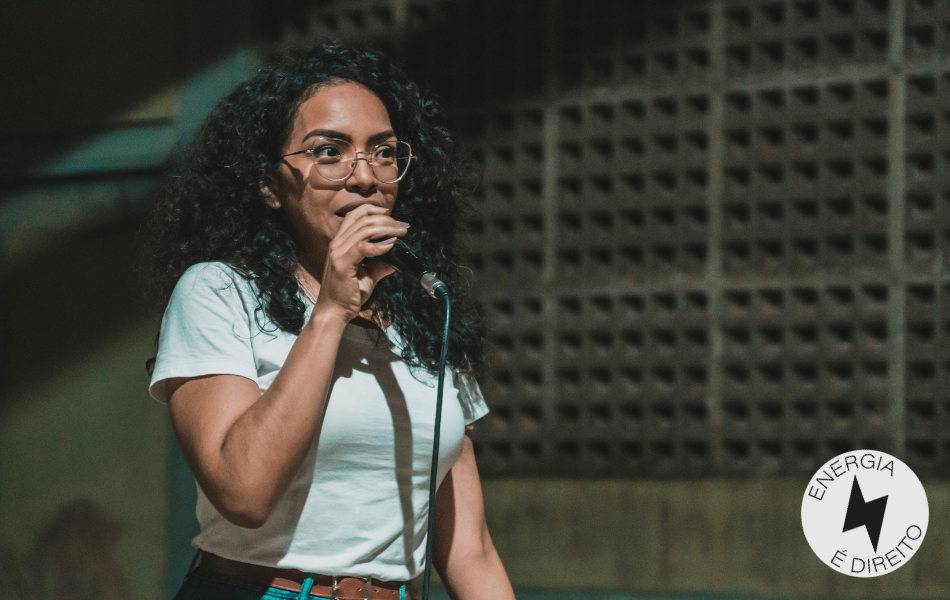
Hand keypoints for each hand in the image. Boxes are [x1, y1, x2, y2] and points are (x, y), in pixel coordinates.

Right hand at [314, 204, 408, 322]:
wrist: (334, 312)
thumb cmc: (347, 295)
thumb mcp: (368, 277)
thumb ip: (380, 266)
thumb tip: (397, 260)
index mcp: (340, 243)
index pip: (355, 215)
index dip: (373, 210)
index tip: (392, 216)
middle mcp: (337, 244)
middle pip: (362, 218)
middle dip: (386, 220)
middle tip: (403, 226)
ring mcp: (338, 252)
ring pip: (364, 229)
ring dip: (386, 228)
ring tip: (401, 233)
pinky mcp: (342, 263)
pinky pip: (362, 247)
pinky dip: (379, 245)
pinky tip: (391, 246)